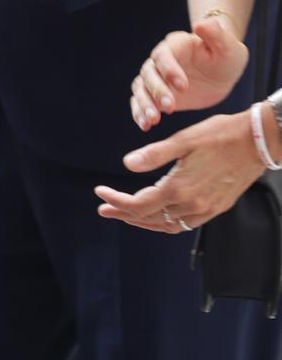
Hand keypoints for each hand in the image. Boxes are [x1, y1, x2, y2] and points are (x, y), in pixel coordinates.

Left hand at [96, 109, 260, 232]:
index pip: (138, 204)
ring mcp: (206, 210)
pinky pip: (184, 224)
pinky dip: (166, 222)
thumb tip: (127, 164)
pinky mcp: (216, 208)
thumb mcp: (184, 139)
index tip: (99, 193)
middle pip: (149, 218)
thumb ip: (154, 155)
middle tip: (104, 208)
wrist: (259, 141)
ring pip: (167, 225)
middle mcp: (192, 205)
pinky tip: (158, 212)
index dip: (116, 201)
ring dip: (144, 221)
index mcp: (179, 187)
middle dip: (124, 213)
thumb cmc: (221, 134)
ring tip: (126, 212)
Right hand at [130, 16, 248, 129]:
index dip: (169, 70)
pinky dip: (139, 113)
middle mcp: (160, 60)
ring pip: (140, 89)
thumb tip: (198, 24)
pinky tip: (145, 126)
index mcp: (175, 45)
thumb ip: (215, 33)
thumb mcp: (227, 45)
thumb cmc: (226, 56)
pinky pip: (140, 102)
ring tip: (153, 121)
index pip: (163, 55)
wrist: (221, 74)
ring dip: (144, 105)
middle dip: (157, 91)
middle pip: (148, 73)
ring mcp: (155, 78)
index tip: (183, 87)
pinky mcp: (155, 95)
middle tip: (170, 108)